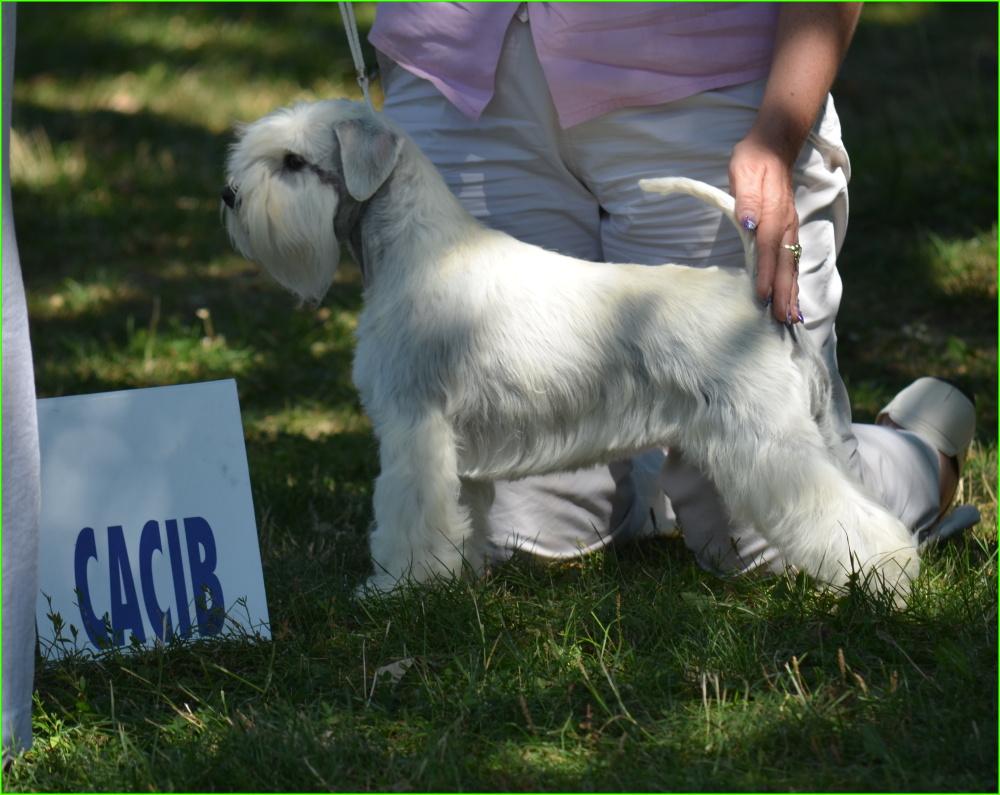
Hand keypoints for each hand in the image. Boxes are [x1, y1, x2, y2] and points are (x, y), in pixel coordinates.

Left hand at [729, 135, 801, 324]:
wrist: (774, 146)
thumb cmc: (752, 160)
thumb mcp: (742, 173)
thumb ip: (745, 198)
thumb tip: (749, 221)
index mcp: (773, 212)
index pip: (768, 248)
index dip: (765, 273)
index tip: (762, 296)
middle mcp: (786, 223)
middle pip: (785, 263)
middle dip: (784, 293)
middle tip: (783, 320)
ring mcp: (790, 227)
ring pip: (792, 264)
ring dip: (792, 292)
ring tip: (793, 318)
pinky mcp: (790, 229)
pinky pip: (793, 259)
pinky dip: (794, 280)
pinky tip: (793, 297)